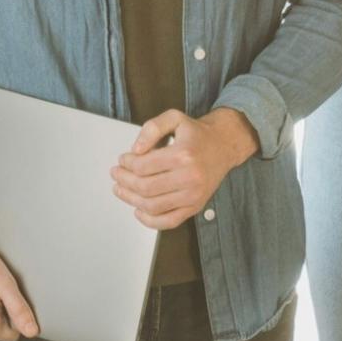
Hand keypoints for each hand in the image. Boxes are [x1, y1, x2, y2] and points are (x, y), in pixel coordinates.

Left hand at [111, 107, 259, 229]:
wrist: (224, 146)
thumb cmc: (197, 134)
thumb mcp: (175, 119)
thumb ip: (152, 128)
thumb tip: (135, 150)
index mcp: (184, 154)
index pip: (143, 166)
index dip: (126, 164)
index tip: (123, 160)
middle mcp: (190, 177)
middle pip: (145, 187)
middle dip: (124, 181)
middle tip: (117, 174)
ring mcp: (194, 195)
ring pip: (152, 205)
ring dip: (131, 199)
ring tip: (122, 190)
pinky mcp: (195, 206)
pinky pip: (168, 221)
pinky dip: (149, 220)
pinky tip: (138, 210)